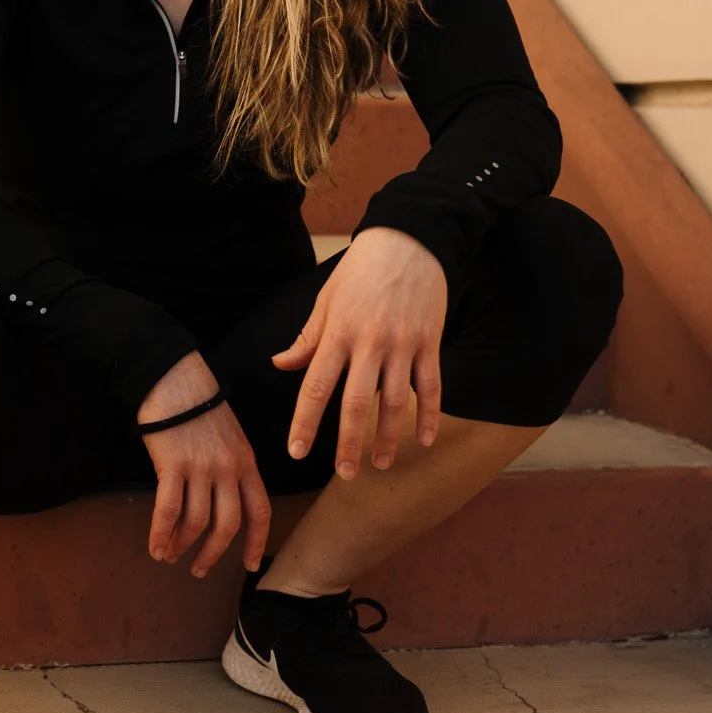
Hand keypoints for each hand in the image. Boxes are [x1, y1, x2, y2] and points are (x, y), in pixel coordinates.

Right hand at [136, 352, 270, 577]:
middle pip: (229, 525)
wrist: (174, 376)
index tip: (249, 565)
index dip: (257, 542)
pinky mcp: (173, 464)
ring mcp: (202, 467)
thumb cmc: (198, 405)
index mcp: (247, 462)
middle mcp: (229, 468)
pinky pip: (168, 510)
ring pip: (198, 522)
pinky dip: (161, 533)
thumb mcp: (229, 436)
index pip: (261, 511)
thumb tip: (218, 502)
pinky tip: (155, 547)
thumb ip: (231, 467)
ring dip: (183, 545)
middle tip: (199, 569)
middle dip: (214, 554)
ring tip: (171, 557)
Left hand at [271, 227, 446, 479]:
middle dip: (348, 444)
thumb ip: (307, 338)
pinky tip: (424, 439)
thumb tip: (280, 366)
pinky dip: (429, 415)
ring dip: (388, 439)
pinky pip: (430, 386)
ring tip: (380, 465)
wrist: (410, 238)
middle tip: (344, 474)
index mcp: (337, 333)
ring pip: (394, 402)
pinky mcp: (429, 341)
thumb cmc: (360, 271)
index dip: (305, 422)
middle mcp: (369, 342)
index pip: (316, 387)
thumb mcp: (327, 300)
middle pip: (355, 404)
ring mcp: (402, 343)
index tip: (296, 451)